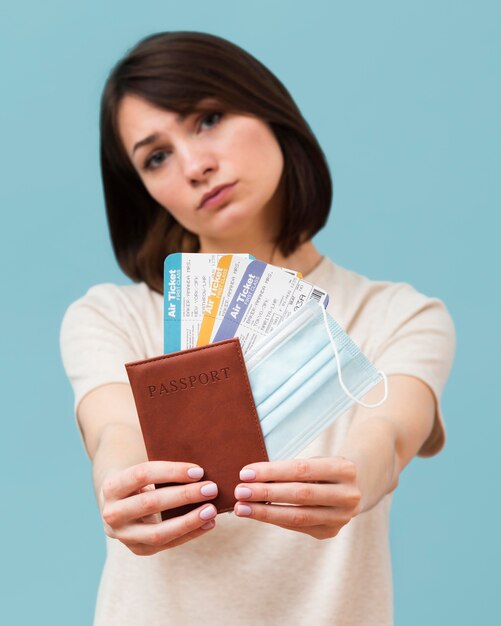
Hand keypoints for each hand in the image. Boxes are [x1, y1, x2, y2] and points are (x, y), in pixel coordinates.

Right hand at [100, 461, 218, 555]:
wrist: (118, 502)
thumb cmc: (139, 480)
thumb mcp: (140, 470)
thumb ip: (163, 470)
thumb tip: (200, 471)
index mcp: (111, 487)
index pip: (142, 475)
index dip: (171, 472)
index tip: (199, 471)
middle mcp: (112, 514)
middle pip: (150, 503)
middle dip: (184, 496)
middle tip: (211, 489)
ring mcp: (123, 536)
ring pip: (158, 533)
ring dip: (189, 521)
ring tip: (211, 510)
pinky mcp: (138, 549)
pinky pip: (167, 544)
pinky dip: (190, 534)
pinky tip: (208, 523)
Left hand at [233, 457, 361, 539]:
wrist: (356, 486)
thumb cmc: (324, 469)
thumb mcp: (315, 462)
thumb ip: (290, 471)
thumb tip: (251, 479)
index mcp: (344, 469)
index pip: (302, 470)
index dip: (272, 472)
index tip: (245, 473)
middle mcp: (348, 495)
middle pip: (300, 495)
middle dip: (266, 493)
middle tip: (240, 491)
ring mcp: (341, 517)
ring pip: (298, 516)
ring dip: (265, 512)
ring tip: (242, 507)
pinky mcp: (330, 532)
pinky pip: (298, 526)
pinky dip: (276, 519)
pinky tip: (258, 514)